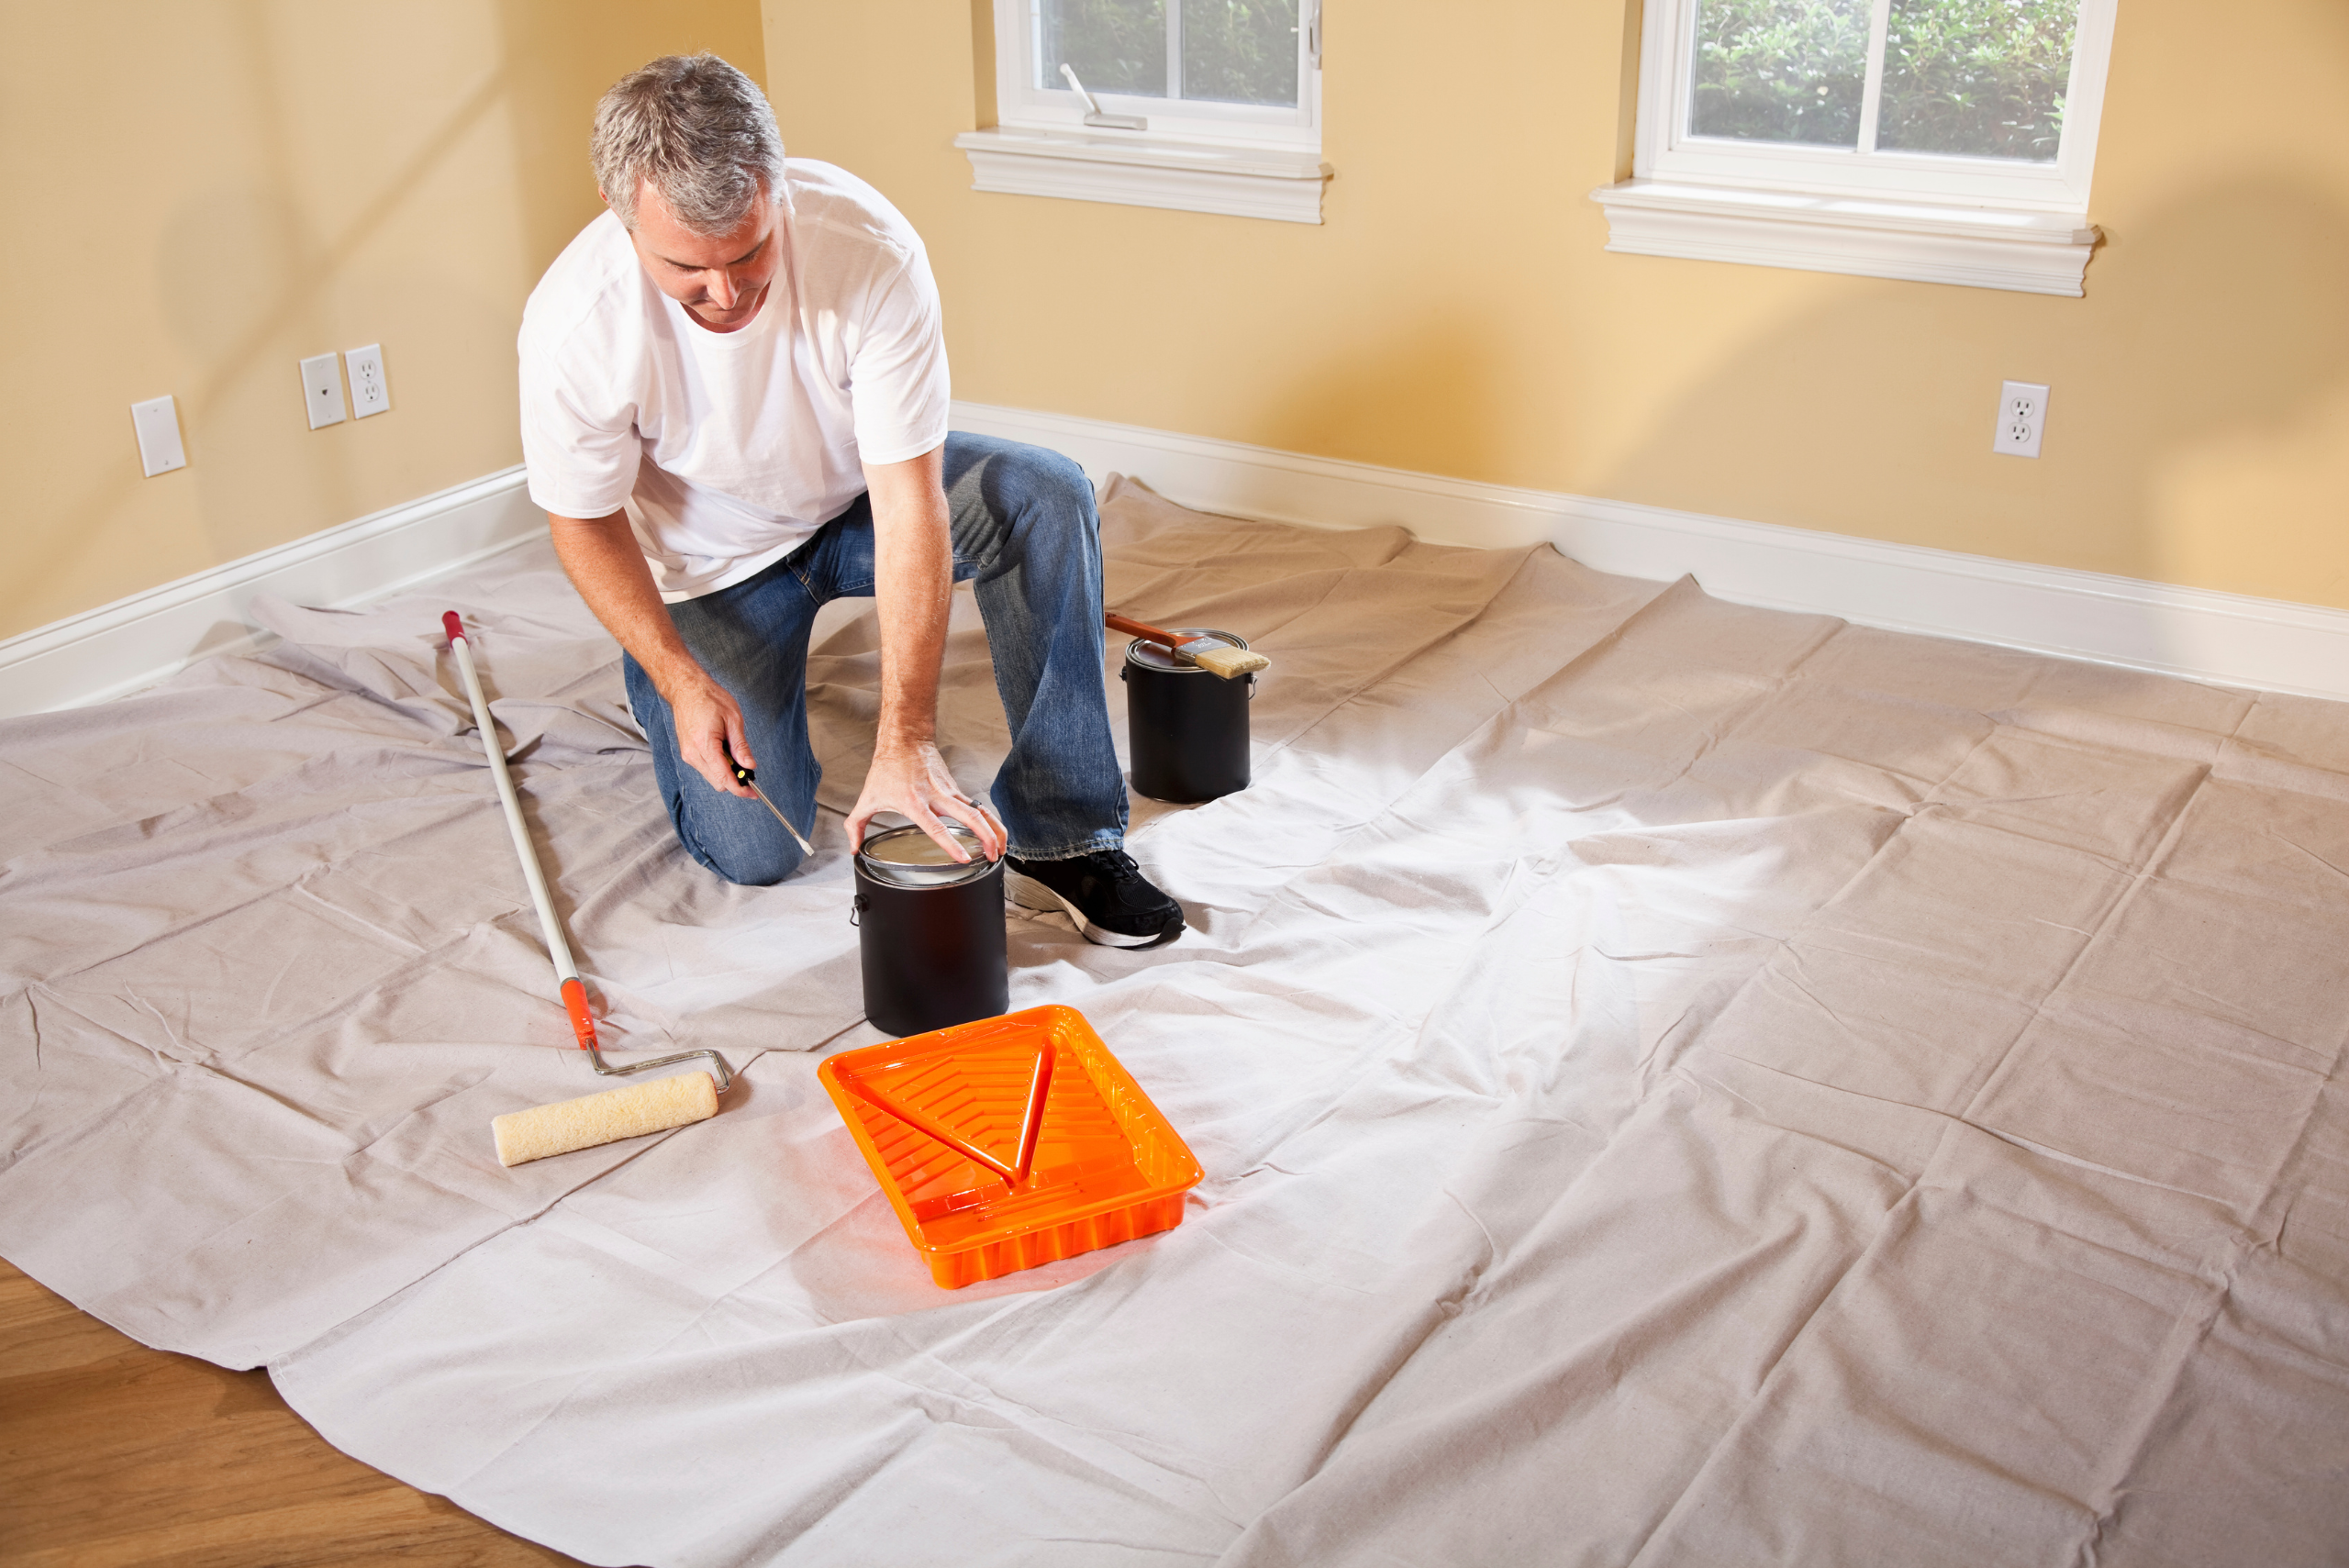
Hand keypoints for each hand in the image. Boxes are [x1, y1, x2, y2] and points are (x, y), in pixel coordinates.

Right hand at [667, 672, 755, 798]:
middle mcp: (693, 754)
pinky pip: (705, 767)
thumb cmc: (709, 698)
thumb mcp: (733, 719)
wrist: (686, 688)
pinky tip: (722, 748)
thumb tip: (750, 765)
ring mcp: (687, 754)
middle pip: (718, 782)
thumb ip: (741, 746)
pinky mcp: (687, 752)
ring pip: (711, 776)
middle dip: (735, 779)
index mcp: (705, 746)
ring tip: (732, 749)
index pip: (724, 778)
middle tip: (748, 767)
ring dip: (726, 771)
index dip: (741, 789)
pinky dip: (717, 765)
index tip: (753, 793)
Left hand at [845, 740, 1005, 863]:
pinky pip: (977, 806)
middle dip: (985, 837)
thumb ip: (856, 825)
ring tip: (1000, 849)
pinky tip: (994, 832)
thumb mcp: (868, 798)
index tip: (964, 858)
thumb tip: (853, 847)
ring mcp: (949, 792)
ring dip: (994, 830)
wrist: (905, 741)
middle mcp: (936, 797)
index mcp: (915, 803)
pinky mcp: (955, 788)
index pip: (937, 827)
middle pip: (969, 818)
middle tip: (992, 856)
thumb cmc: (888, 768)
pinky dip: (989, 819)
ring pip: (979, 811)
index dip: (951, 844)